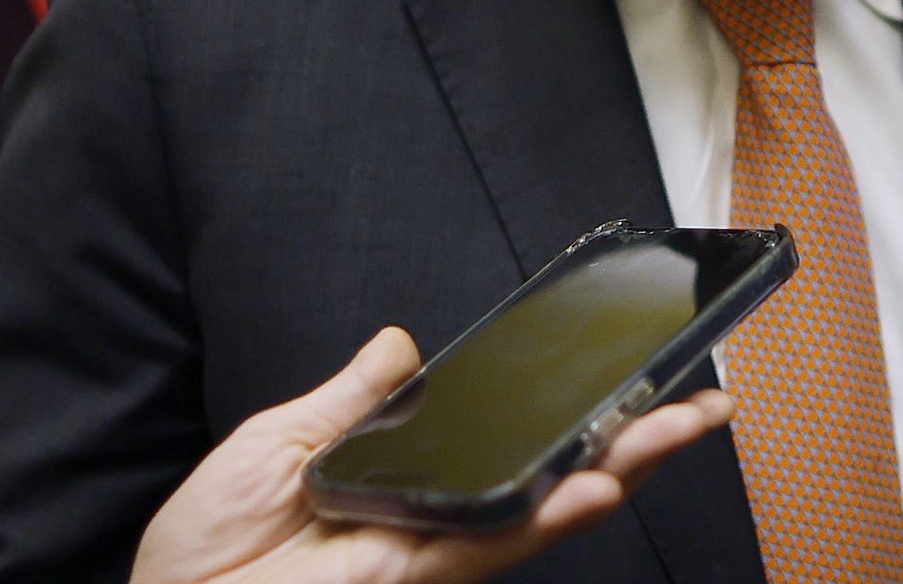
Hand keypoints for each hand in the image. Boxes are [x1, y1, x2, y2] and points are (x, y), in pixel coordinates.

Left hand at [132, 327, 733, 583]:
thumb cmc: (202, 544)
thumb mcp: (275, 442)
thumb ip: (350, 400)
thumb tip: (403, 343)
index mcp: (406, 479)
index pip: (501, 438)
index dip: (563, 411)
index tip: (621, 370)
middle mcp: (434, 517)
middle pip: (548, 475)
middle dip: (629, 442)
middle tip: (700, 404)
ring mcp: (429, 552)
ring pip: (542, 509)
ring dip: (613, 471)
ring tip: (674, 430)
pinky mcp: (411, 580)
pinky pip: (493, 545)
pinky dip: (546, 516)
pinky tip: (592, 489)